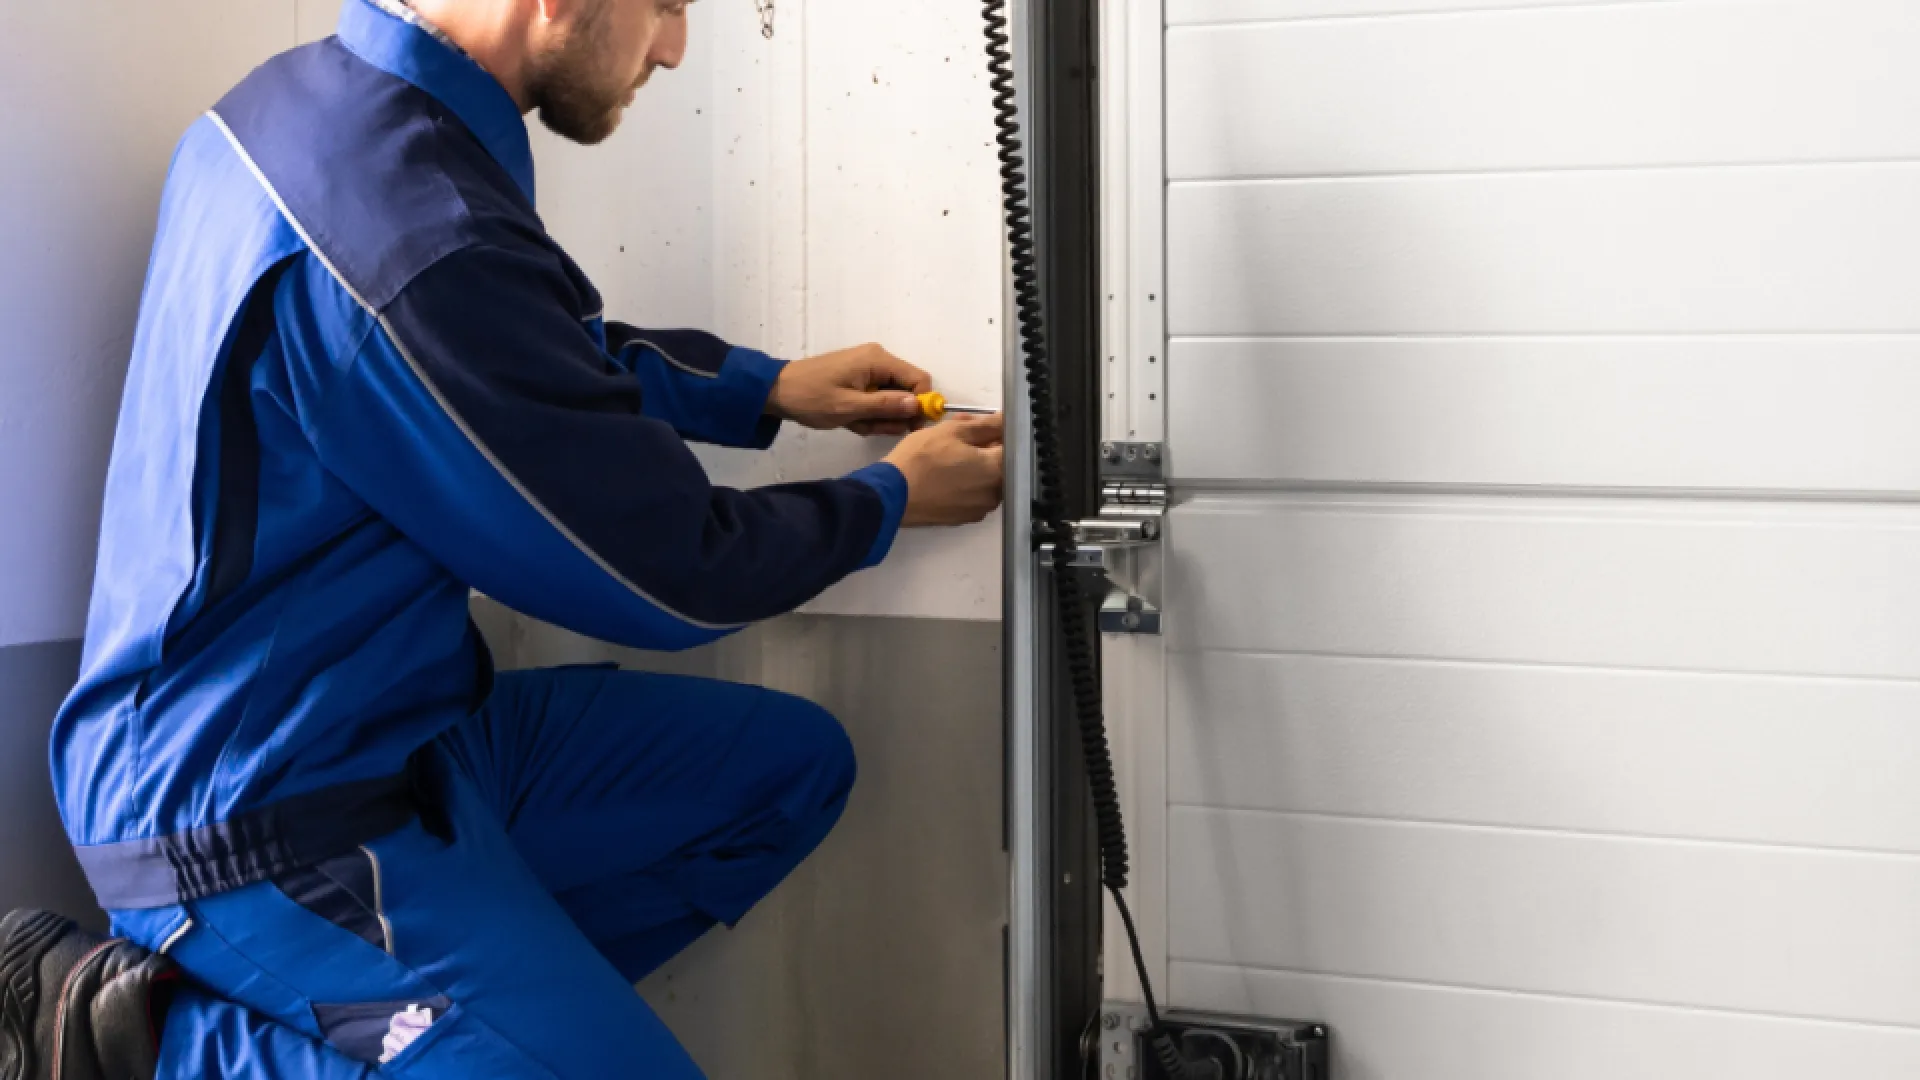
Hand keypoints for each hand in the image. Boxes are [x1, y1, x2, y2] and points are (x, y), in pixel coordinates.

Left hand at [766, 343, 931, 435]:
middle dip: (894, 415)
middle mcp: (877, 360)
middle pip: (906, 390)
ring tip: (856, 424)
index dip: (921, 404)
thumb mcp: (848, 407)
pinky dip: (868, 413)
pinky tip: (851, 420)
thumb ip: (885, 406)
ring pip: (891, 398)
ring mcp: (868, 369)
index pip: (919, 379)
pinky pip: (876, 398)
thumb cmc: (811, 398)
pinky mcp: (859, 378)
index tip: (910, 427)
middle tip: (872, 429)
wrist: (777, 391)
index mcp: (877, 360)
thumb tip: (918, 405)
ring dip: (878, 417)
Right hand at [884, 413, 1005, 526]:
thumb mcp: (952, 431)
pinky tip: (945, 471)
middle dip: (984, 445)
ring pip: (985, 478)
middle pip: (999, 463)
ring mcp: (980, 508)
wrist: (892, 494)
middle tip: (961, 432)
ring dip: (974, 463)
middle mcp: (994, 493)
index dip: (998, 430)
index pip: (1012, 445)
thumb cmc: (921, 460)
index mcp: (997, 469)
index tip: (984, 424)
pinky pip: (972, 493)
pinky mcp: (964, 517)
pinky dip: (965, 481)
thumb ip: (985, 424)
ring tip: (949, 450)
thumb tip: (1003, 419)